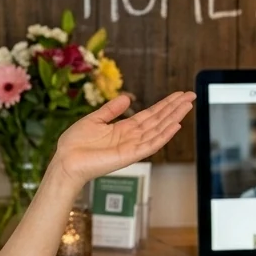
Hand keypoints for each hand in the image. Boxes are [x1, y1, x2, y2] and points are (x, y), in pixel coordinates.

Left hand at [52, 91, 195, 187]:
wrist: (65, 160)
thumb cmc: (75, 144)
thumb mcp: (94, 120)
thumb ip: (111, 110)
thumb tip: (127, 98)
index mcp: (123, 129)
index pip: (150, 115)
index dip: (165, 105)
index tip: (178, 95)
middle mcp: (131, 137)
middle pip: (158, 120)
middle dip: (174, 108)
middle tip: (191, 96)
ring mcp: (132, 147)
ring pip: (158, 130)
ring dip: (174, 118)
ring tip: (187, 106)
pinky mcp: (129, 156)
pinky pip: (151, 145)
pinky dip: (164, 135)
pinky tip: (175, 125)